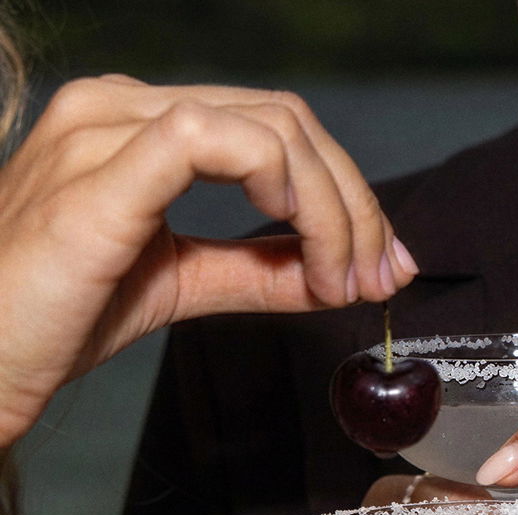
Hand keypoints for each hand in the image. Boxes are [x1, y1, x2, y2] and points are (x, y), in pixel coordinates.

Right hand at [0, 75, 417, 444]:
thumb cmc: (52, 318)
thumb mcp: (182, 282)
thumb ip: (260, 268)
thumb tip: (343, 271)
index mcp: (139, 124)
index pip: (277, 129)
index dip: (345, 192)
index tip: (380, 262)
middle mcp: (121, 108)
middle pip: (288, 120)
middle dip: (354, 202)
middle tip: (377, 275)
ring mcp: (106, 129)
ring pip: (273, 128)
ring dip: (333, 208)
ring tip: (341, 278)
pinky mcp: (100, 171)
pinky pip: (219, 141)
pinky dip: (288, 192)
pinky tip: (301, 245)